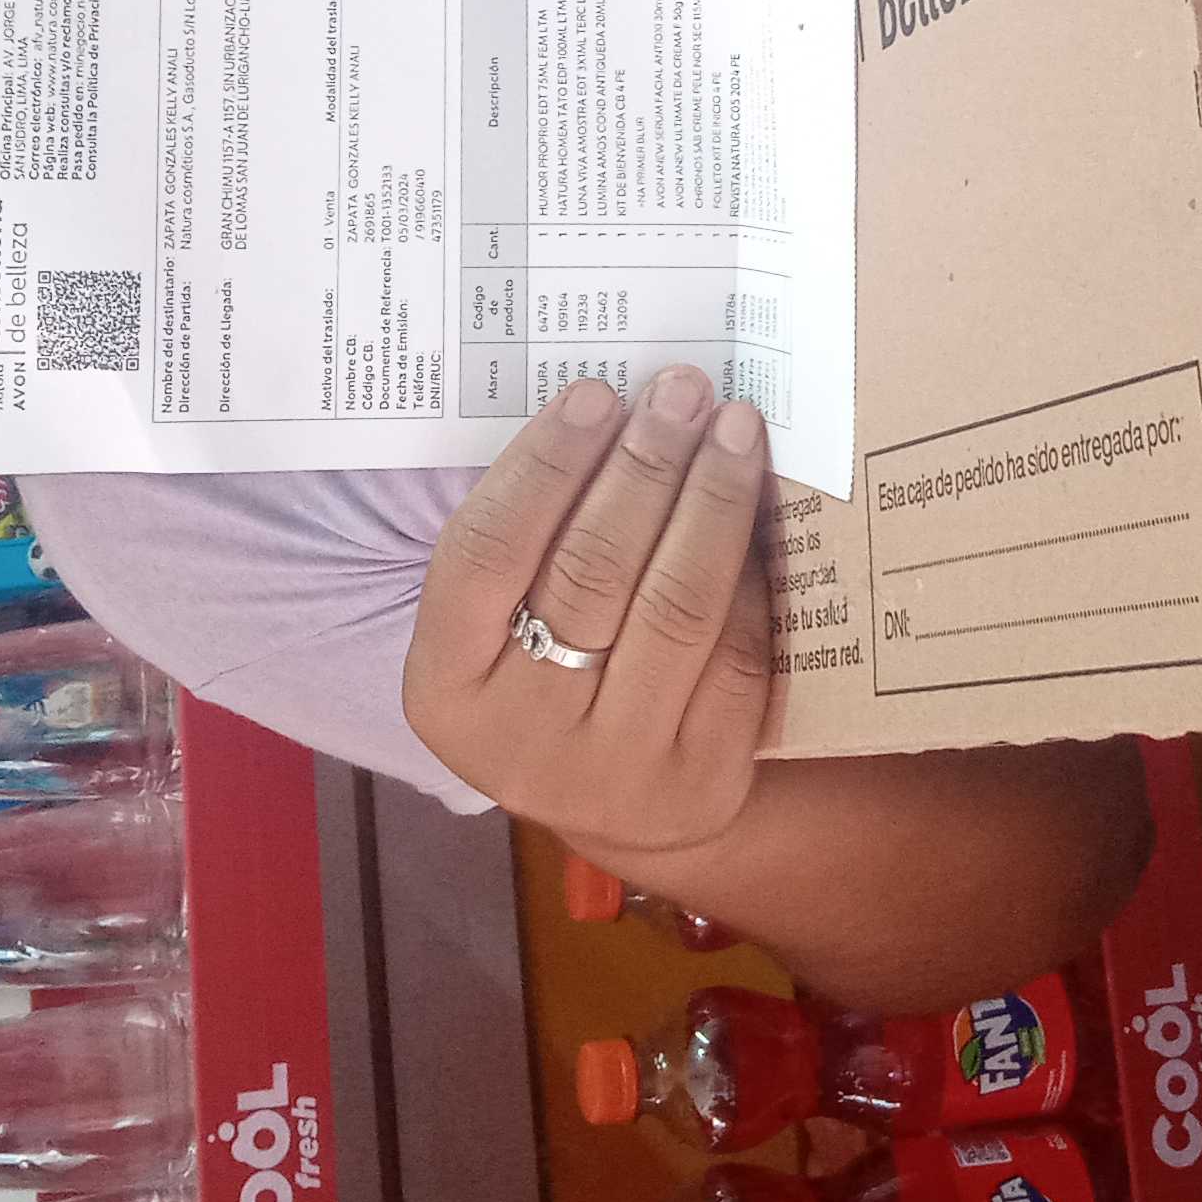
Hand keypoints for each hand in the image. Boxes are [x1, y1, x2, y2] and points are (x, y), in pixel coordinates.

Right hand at [402, 367, 777, 860]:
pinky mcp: (703, 777)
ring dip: (709, 499)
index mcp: (447, 688)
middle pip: (588, 571)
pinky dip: (748, 571)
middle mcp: (523, 737)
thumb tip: (606, 408)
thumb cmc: (552, 677)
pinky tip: (755, 511)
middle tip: (681, 391)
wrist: (627, 809)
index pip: (485, 554)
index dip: (542, 465)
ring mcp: (617, 767)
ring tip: (731, 428)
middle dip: (644, 464)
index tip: (596, 394)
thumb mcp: (498, 630)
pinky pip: (735, 651)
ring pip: (674, 606)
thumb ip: (527, 541)